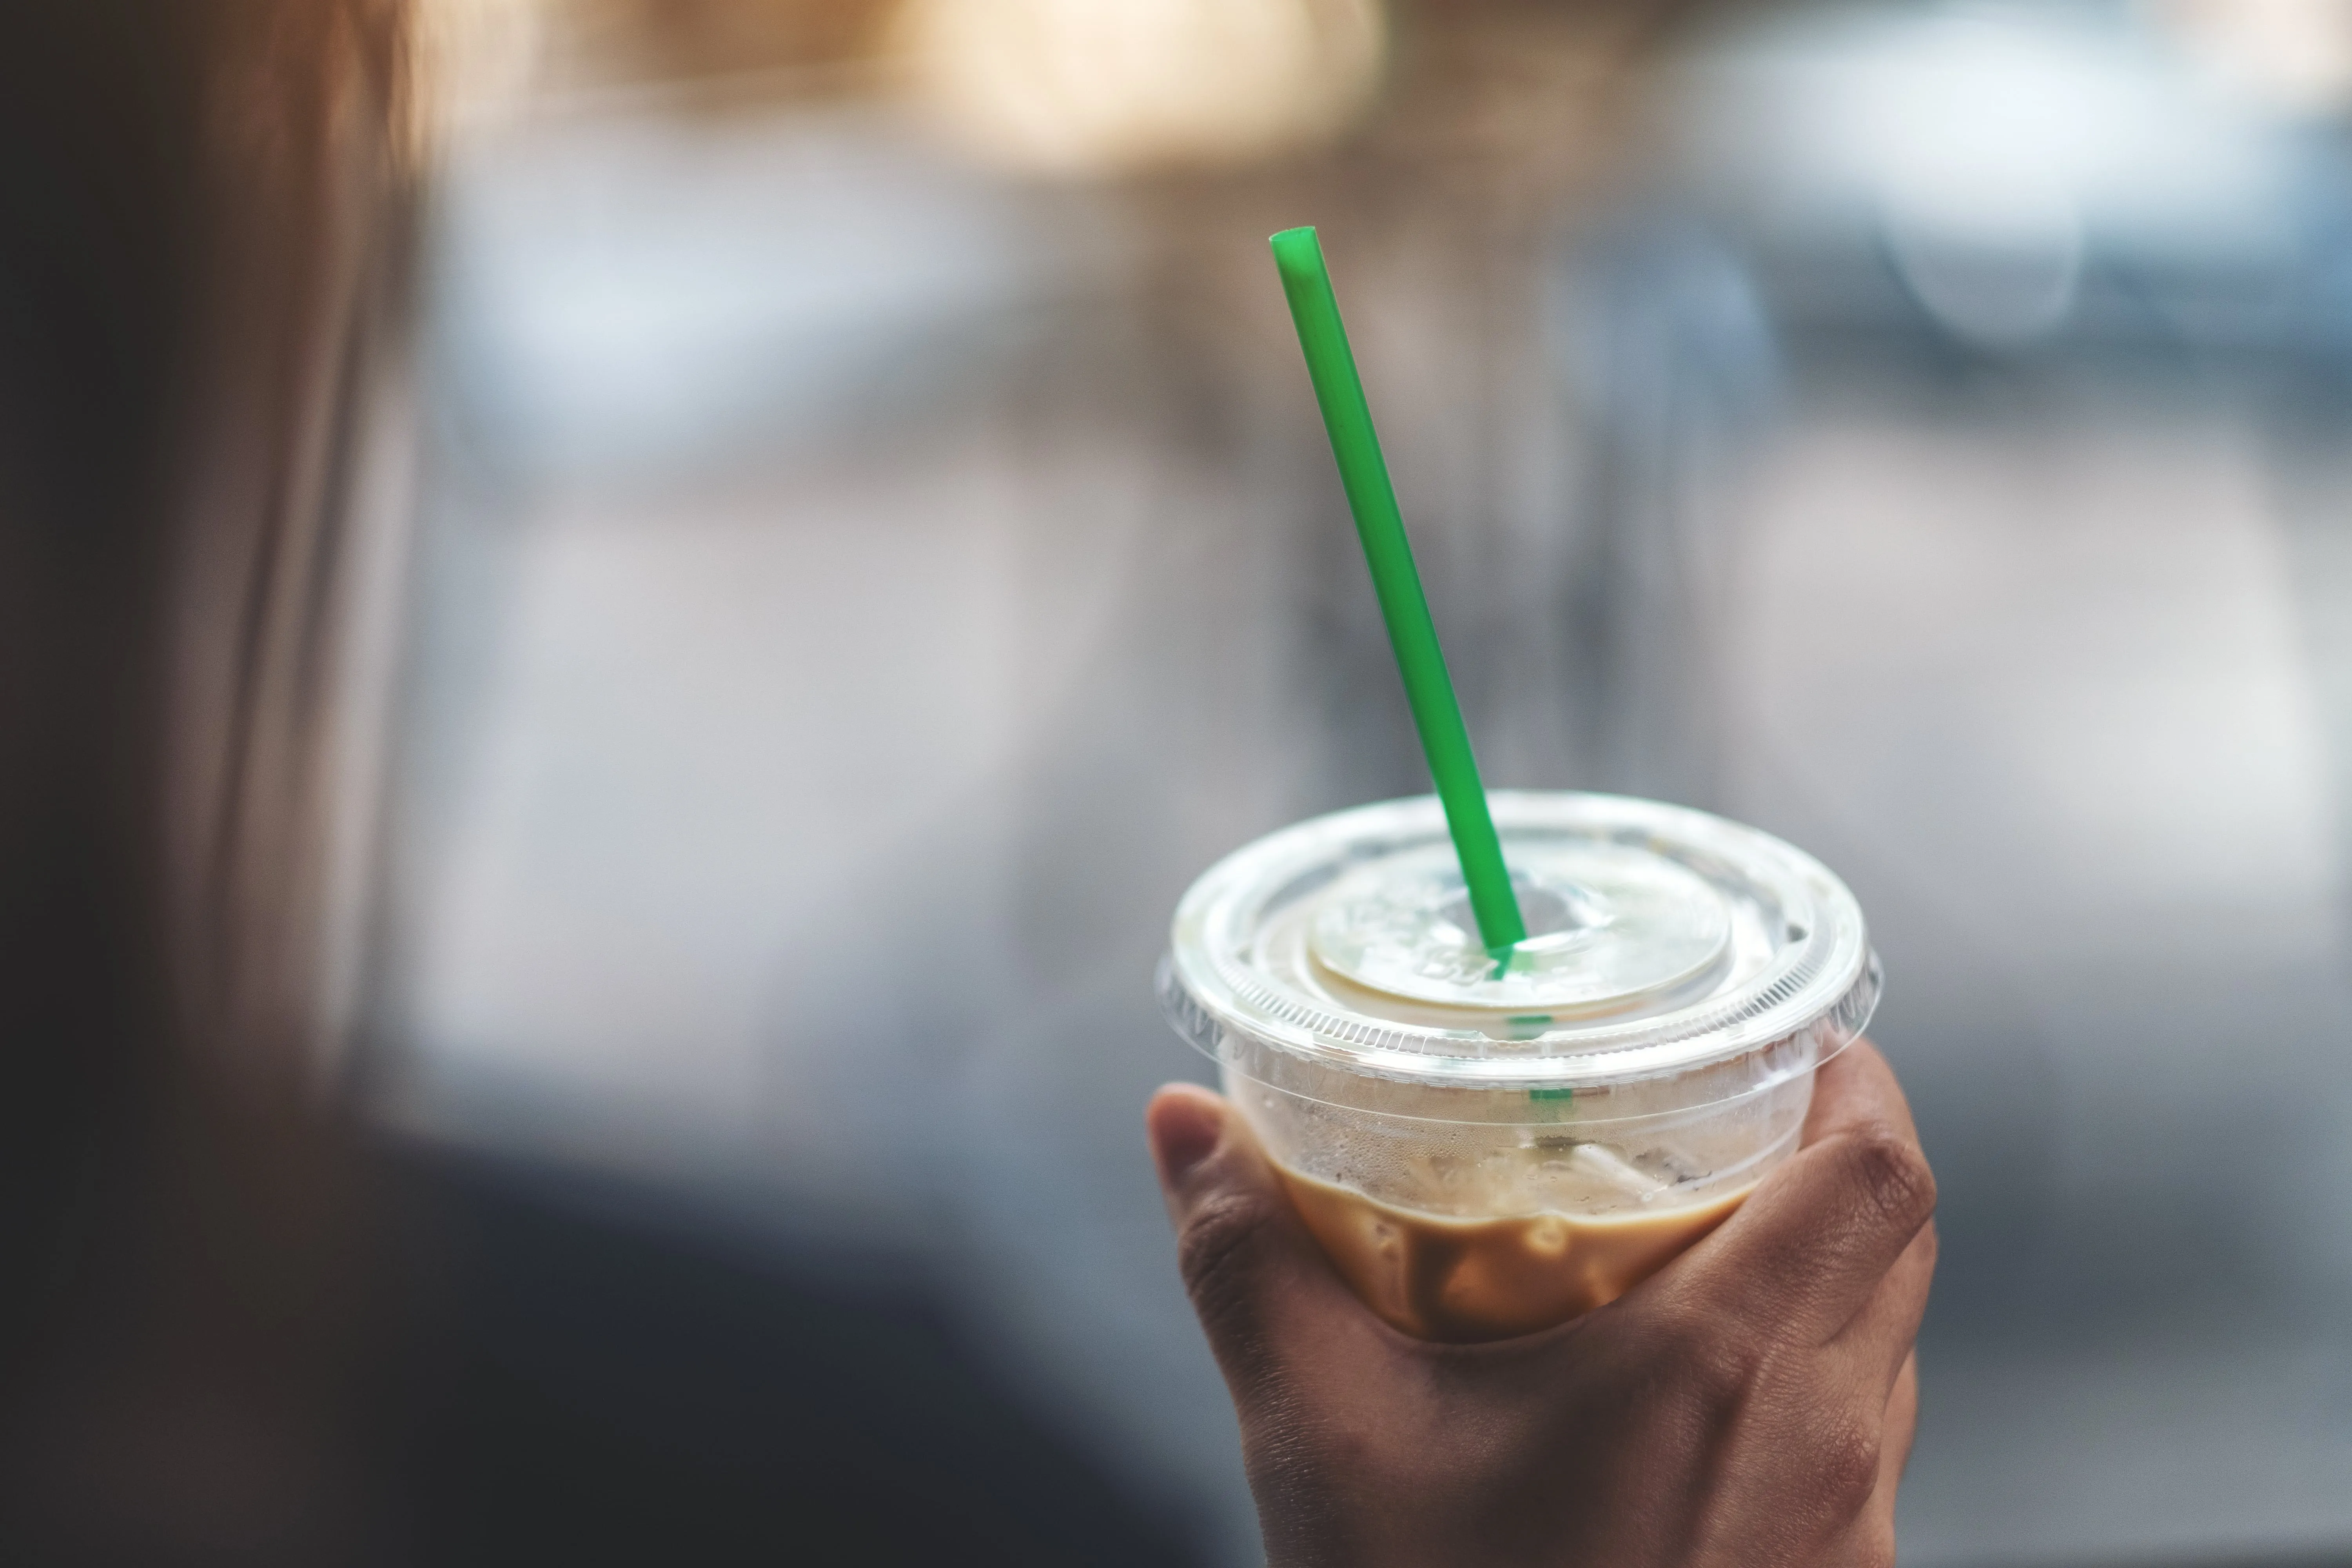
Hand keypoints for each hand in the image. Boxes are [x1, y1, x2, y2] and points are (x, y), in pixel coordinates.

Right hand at [1145, 1041, 1935, 1567]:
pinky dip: (1803, 1378)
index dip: (1853, 1070)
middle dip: (1825, 1148)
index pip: (1880, 1167)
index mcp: (1727, 1367)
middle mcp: (1822, 1442)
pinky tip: (1685, 1398)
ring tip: (1697, 1236)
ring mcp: (1846, 1534)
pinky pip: (1859, 1446)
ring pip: (1885, 1345)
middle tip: (1721, 1108)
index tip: (1788, 1029)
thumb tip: (1182, 1125)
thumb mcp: (1323, 1439)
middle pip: (1899, 1237)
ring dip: (1817, 1267)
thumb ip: (1253, 1265)